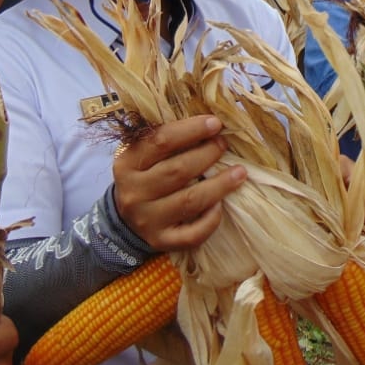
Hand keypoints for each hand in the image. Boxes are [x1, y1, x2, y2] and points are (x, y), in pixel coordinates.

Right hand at [111, 115, 244, 251]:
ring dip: (219, 185)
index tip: (215, 123)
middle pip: (177, 170)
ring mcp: (147, 220)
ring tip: (239, 172)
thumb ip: (166, 138)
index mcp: (127, 164)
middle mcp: (134, 193)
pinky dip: (211, 219)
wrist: (124, 221)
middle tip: (224, 144)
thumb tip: (209, 122)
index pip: (161, 141)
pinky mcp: (161, 241)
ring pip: (189, 201)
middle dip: (207, 154)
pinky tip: (221, 205)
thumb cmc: (144, 177)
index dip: (191, 130)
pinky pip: (193, 233)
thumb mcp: (143, 155)